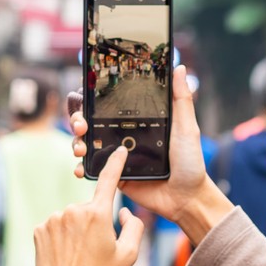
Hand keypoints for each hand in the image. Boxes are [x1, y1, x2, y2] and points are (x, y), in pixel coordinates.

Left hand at [35, 144, 145, 265]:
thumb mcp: (129, 255)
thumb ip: (134, 227)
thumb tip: (123, 212)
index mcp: (97, 214)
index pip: (109, 181)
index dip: (115, 164)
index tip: (119, 150)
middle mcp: (73, 211)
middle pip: (89, 209)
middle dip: (93, 223)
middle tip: (94, 251)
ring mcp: (54, 219)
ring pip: (70, 219)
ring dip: (75, 231)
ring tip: (77, 256)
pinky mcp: (40, 229)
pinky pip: (55, 227)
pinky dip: (60, 238)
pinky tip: (63, 255)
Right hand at [69, 67, 232, 239]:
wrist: (186, 197)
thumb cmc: (190, 162)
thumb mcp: (187, 127)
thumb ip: (181, 99)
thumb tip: (179, 67)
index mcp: (137, 121)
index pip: (107, 104)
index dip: (91, 99)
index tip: (85, 96)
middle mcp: (123, 136)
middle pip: (90, 122)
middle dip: (77, 120)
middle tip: (81, 125)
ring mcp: (116, 156)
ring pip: (86, 144)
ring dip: (75, 143)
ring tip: (79, 148)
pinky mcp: (114, 176)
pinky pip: (92, 170)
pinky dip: (81, 168)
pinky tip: (79, 169)